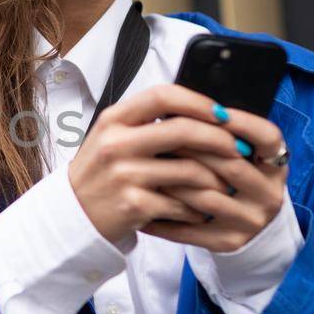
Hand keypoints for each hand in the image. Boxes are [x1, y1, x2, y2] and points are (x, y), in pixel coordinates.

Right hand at [67, 84, 246, 246]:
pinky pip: (181, 204)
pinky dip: (198, 210)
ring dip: (216, 179)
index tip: (223, 113)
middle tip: (240, 149)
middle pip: (182, 130)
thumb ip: (146, 122)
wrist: (73, 216)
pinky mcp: (133, 205)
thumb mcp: (112, 138)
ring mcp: (124, 175)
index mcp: (114, 120)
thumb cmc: (101, 174)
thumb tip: (201, 112)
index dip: (198, 101)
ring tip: (227, 185)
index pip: (162, 96)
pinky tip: (202, 212)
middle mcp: (116, 144)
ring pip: (189, 170)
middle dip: (220, 139)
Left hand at [142, 103, 289, 252]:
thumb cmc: (231, 179)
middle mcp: (269, 194)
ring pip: (207, 196)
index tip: (211, 111)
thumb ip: (220, 134)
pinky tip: (141, 202)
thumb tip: (179, 107)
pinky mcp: (229, 241)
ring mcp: (251, 220)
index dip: (241, 122)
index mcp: (275, 165)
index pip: (268, 137)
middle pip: (230, 165)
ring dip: (173, 180)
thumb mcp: (240, 156)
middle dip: (192, 147)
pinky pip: (191, 228)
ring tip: (146, 167)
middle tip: (159, 135)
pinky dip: (163, 216)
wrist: (245, 227)